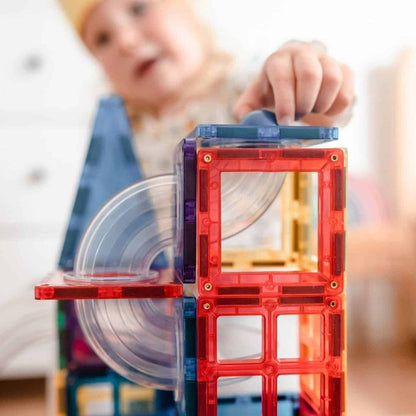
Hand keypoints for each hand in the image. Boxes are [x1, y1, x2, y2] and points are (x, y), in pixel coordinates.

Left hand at [233, 42, 353, 125]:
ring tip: (310, 112)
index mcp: (278, 60)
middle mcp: (303, 53)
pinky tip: (324, 112)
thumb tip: (244, 119)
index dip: (285, 103)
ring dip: (321, 105)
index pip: (283, 76)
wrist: (295, 87)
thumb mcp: (254, 101)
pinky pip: (347, 91)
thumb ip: (244, 111)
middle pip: (310, 74)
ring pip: (332, 80)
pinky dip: (336, 108)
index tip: (285, 123)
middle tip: (298, 117)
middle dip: (304, 103)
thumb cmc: (272, 94)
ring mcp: (326, 59)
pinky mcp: (344, 71)